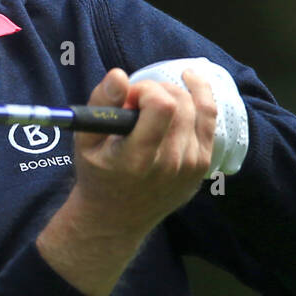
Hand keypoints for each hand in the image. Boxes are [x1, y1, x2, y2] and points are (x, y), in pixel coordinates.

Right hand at [35, 66, 216, 295]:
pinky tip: (189, 87)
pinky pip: (210, 121)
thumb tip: (119, 76)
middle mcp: (170, 164)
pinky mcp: (202, 167)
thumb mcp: (85, 142)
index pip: (161, 106)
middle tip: (139, 102)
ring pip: (198, 108)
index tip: (129, 99)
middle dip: (158, 90)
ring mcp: (191, 167)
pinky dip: (200, 100)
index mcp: (138, 159)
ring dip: (176, 95)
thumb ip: (101, 105)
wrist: (116, 219)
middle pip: (181, 103)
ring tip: (155, 102)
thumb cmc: (98, 175)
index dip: (145, 90)